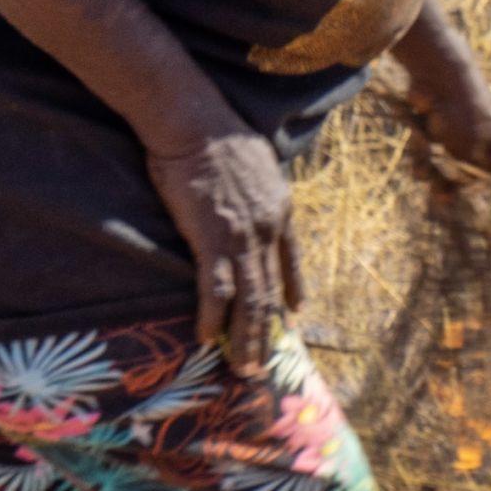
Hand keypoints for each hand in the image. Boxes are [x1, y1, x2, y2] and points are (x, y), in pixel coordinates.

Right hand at [148, 131, 297, 375]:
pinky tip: (208, 339)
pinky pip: (217, 291)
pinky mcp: (212, 239)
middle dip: (266, 333)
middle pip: (270, 292)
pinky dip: (213, 318)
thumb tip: (252, 198)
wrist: (195, 123)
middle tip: (261, 366)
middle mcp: (268, 229)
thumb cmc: (216, 136)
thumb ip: (258, 189)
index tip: (295, 314)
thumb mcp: (255, 163)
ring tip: (243, 368)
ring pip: (250, 300)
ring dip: (247, 339)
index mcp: (279, 209)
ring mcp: (242, 237)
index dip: (293, 289)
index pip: (291, 260)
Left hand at [389, 15, 490, 198]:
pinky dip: (422, 151)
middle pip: (465, 176)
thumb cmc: (463, 115)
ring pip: (441, 165)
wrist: (439, 75)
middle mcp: (479, 139)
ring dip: (431, 168)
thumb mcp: (470, 150)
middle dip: (450, 186)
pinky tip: (420, 141)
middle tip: (441, 198)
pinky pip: (427, 151)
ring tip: (426, 161)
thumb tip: (462, 196)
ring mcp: (455, 132)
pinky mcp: (433, 127)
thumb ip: (470, 176)